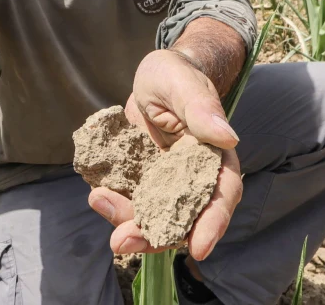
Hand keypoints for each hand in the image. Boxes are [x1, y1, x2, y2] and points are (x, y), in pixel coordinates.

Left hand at [87, 49, 242, 259]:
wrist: (152, 78)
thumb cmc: (175, 75)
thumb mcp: (183, 85)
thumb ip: (201, 109)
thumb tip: (228, 137)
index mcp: (215, 158)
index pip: (221, 196)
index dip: (213, 223)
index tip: (199, 248)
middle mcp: (192, 179)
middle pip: (181, 219)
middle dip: (154, 236)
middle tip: (121, 243)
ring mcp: (164, 184)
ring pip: (152, 216)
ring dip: (128, 223)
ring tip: (99, 201)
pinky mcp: (139, 183)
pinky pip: (128, 201)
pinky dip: (113, 204)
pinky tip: (96, 193)